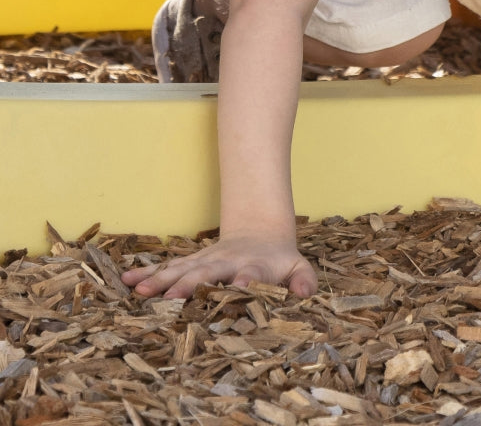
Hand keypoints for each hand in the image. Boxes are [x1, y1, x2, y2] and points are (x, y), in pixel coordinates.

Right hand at [121, 233, 317, 298]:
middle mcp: (225, 261)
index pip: (251, 272)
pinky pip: (166, 268)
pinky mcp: (191, 263)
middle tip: (173, 296)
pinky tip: (125, 279)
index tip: (239, 286)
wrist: (260, 233)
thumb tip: (306, 294)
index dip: (246, 279)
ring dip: (160, 280)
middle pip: (207, 272)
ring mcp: (205, 260)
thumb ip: (303, 280)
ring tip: (138, 290)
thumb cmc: (279, 259)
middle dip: (190, 283)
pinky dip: (146, 273)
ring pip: (181, 269)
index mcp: (253, 265)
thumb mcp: (298, 266)